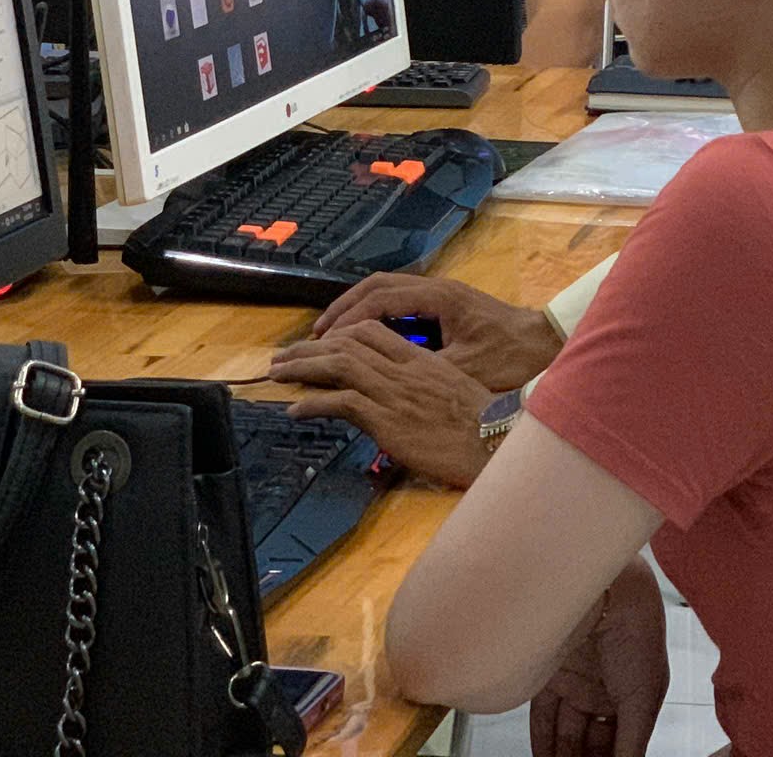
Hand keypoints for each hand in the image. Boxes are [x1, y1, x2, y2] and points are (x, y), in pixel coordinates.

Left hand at [270, 320, 493, 486]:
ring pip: (338, 365)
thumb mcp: (452, 390)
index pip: (371, 330)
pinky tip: (296, 410)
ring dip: (302, 367)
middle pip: (347, 342)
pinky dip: (312, 403)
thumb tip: (400, 392)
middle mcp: (404, 369)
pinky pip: (340, 403)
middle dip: (310, 347)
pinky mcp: (386, 419)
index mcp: (420, 359)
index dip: (339, 332)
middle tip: (283, 356)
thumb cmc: (482, 422)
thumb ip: (422, 383)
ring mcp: (393, 392)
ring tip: (277, 375)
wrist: (495, 442)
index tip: (319, 343)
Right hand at [312, 272, 563, 390]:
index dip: (347, 318)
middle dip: (344, 308)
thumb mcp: (464, 370)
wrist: (547, 343)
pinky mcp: (447, 306)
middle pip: (377, 286)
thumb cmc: (510, 357)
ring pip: (388, 291)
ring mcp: (442, 294)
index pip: (379, 298)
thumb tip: (383, 386)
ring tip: (332, 337)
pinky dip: (378, 317)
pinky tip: (367, 340)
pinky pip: (401, 302)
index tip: (321, 340)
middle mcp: (437, 288)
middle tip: (316, 335)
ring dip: (359, 310)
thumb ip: (424, 372)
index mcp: (438, 297)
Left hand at [529, 558, 667, 756]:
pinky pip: (543, 717)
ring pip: (566, 734)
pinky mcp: (549, 676)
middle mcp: (603, 691)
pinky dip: (542, 742)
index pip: (619, 743)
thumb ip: (632, 743)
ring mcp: (576, 684)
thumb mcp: (644, 698)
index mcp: (633, 696)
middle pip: (590, 741)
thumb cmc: (638, 632)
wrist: (611, 592)